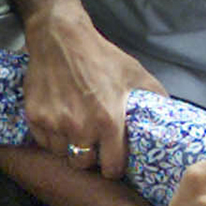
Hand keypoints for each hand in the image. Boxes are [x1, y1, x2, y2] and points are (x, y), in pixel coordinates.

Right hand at [21, 12, 164, 177]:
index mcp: (108, 120)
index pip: (111, 167)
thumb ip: (155, 97)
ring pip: (62, 154)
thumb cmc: (101, 56)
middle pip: (84, 164)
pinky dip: (51, 136)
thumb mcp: (135, 73)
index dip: (114, 167)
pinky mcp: (35, 118)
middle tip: (93, 142)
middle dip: (90, 157)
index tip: (113, 160)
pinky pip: (44, 142)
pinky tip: (59, 120)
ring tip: (75, 128)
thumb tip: (170, 118)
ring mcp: (54, 123)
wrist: (60, 37)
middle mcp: (80, 127)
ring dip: (69, 145)